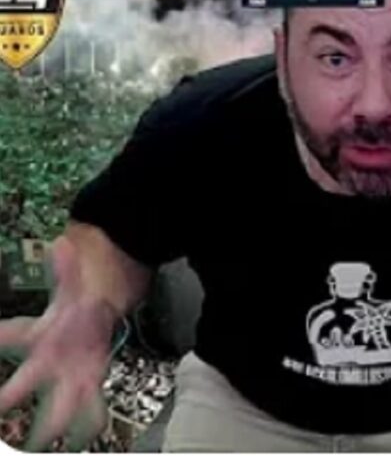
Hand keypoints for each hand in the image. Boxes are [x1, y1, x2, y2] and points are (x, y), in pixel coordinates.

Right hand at [0, 236, 114, 449]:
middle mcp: (47, 359)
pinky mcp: (88, 381)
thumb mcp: (74, 284)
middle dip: (12, 394)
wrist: (91, 320)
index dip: (0, 338)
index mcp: (40, 334)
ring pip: (54, 399)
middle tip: (1, 405)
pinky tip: (90, 431)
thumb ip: (67, 268)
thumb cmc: (74, 306)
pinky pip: (88, 402)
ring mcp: (66, 373)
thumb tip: (61, 244)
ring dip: (51, 420)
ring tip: (43, 440)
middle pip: (26, 379)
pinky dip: (90, 416)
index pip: (13, 335)